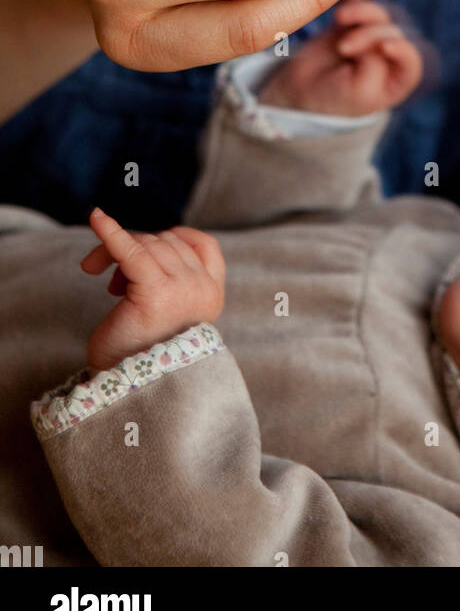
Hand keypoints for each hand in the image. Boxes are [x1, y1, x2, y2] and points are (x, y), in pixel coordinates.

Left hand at [81, 208, 225, 372]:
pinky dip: (110, 231)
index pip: (204, 245)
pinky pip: (130, 248)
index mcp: (213, 297)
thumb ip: (168, 277)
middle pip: (166, 242)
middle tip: (108, 278)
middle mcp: (204, 289)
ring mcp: (184, 288)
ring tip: (108, 286)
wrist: (130, 392)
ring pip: (147, 244)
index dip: (176, 238)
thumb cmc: (140, 354)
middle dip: (135, 249)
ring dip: (119, 255)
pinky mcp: (156, 290)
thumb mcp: (167, 309)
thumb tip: (140, 242)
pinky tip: (96, 218)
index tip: (149, 247)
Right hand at [258, 0, 424, 115]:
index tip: (385, 46)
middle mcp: (390, 54)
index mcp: (399, 78)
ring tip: (340, 17)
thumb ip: (375, 65)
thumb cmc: (335, 98)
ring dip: (362, 11)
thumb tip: (372, 34)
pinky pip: (356, 1)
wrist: (300, 90)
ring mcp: (370, 35)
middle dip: (369, 36)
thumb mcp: (360, 92)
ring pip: (377, 14)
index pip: (411, 60)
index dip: (403, 50)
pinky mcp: (351, 21)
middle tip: (343, 47)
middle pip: (392, 32)